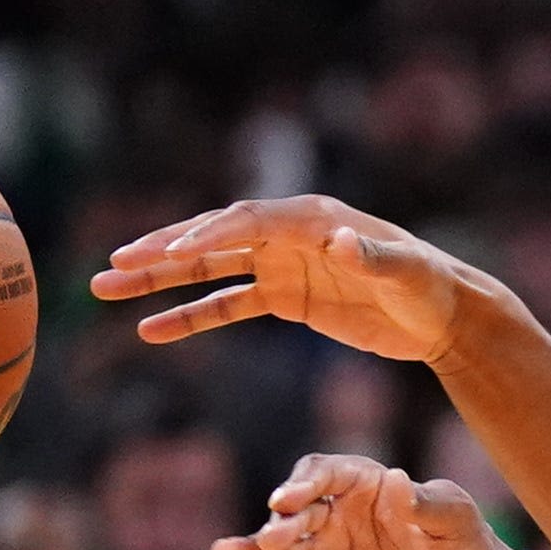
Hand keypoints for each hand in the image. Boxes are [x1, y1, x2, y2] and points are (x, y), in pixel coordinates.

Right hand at [95, 196, 478, 365]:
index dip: (209, 235)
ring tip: (106, 288)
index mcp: (312, 219)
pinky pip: (227, 305)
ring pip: (208, 269)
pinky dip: (190, 317)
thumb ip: (375, 259)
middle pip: (214, 238)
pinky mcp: (285, 298)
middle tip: (114, 262)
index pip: (247, 222)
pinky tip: (150, 330)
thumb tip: (342, 241)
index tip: (169, 252)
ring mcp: (282, 266)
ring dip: (159, 280)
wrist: (444, 315)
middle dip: (163, 251)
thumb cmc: (431, 289)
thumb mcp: (408, 275)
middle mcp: (288, 235)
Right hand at [219, 458, 531, 549]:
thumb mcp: (457, 522)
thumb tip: (398, 482)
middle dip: (280, 522)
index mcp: (366, 489)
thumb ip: (428, 504)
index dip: (303, 483)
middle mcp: (338, 519)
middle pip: (294, 512)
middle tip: (274, 537)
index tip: (290, 500)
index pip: (322, 475)